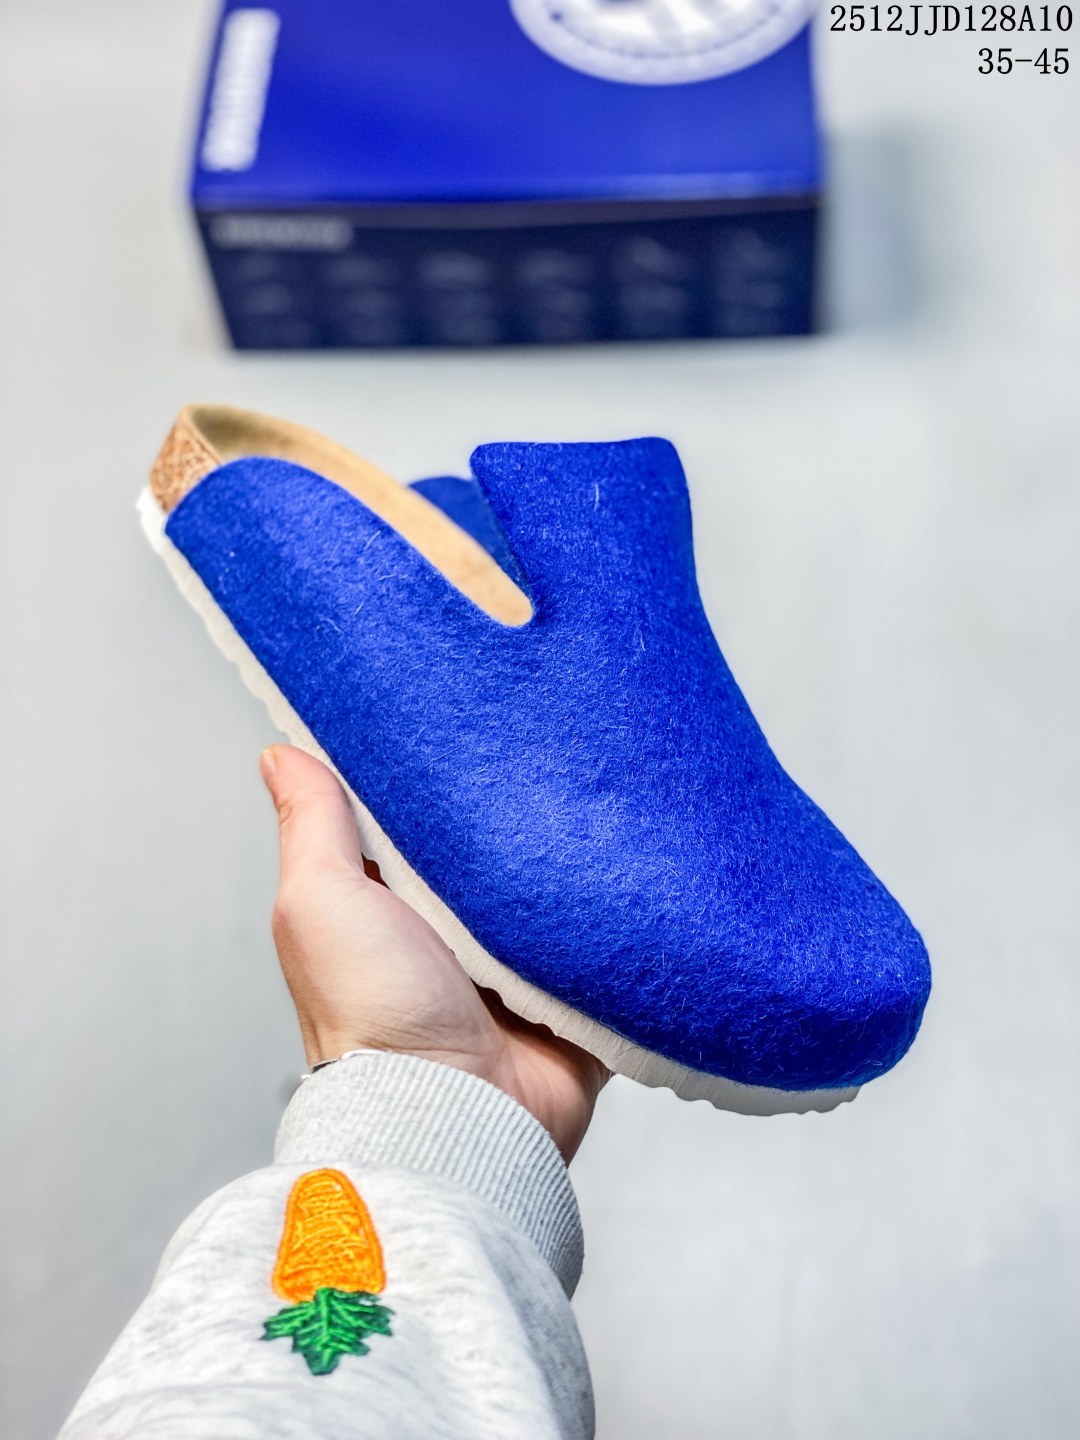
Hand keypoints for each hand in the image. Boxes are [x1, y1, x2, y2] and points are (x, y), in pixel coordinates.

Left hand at [261, 745, 606, 1161]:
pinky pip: (608, 938)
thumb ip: (312, 827)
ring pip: (556, 886)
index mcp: (392, 904)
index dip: (439, 772)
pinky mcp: (573, 994)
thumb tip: (280, 753)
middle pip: (493, 848)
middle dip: (518, 808)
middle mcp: (452, 932)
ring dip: (574, 857)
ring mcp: (516, 965)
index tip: (469, 716)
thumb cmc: (373, 1019)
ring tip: (603, 793)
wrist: (461, 1118)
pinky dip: (620, 911)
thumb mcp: (322, 902)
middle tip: (552, 741)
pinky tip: (638, 862)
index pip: (418, 818)